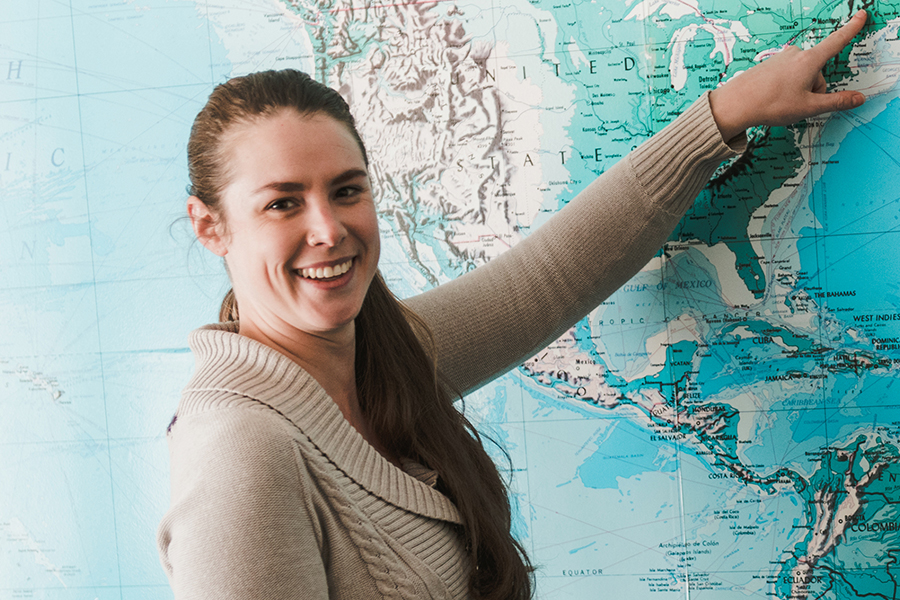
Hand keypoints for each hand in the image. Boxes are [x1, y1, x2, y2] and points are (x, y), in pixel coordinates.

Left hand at [709, 10, 867, 140]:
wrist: (735, 104)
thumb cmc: (771, 105)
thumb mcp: (808, 107)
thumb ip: (836, 102)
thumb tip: (858, 98)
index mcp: (809, 61)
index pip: (837, 42)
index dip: (852, 29)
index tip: (861, 15)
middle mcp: (796, 55)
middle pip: (817, 73)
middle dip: (813, 91)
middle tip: (796, 105)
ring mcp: (781, 59)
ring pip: (801, 77)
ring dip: (798, 91)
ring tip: (780, 103)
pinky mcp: (770, 65)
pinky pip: (786, 78)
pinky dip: (784, 89)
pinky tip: (772, 99)